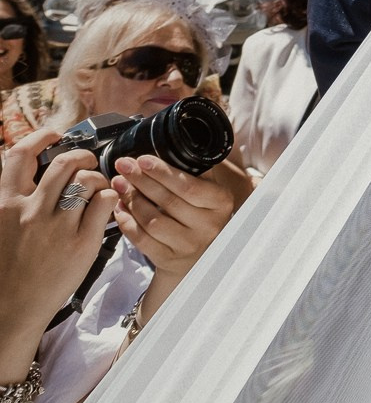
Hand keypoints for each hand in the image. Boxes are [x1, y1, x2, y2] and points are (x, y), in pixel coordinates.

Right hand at [1, 129, 116, 379]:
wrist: (10, 311)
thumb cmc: (6, 270)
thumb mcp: (0, 228)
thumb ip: (12, 201)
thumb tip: (27, 175)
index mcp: (4, 205)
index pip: (18, 157)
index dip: (39, 138)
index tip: (53, 134)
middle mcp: (30, 211)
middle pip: (64, 162)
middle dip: (82, 156)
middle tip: (88, 163)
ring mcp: (57, 225)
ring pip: (87, 179)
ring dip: (97, 177)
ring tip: (98, 187)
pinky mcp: (82, 241)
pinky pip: (105, 202)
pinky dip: (109, 198)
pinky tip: (106, 206)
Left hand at [109, 156, 237, 314]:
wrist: (198, 255)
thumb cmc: (200, 215)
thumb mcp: (208, 193)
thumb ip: (195, 173)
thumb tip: (169, 144)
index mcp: (220, 202)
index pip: (189, 186)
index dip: (163, 172)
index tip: (142, 159)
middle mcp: (208, 225)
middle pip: (168, 201)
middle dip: (141, 180)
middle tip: (123, 166)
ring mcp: (189, 245)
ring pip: (152, 221)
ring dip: (131, 200)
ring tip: (118, 184)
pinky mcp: (169, 259)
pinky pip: (141, 239)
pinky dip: (126, 222)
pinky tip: (119, 208)